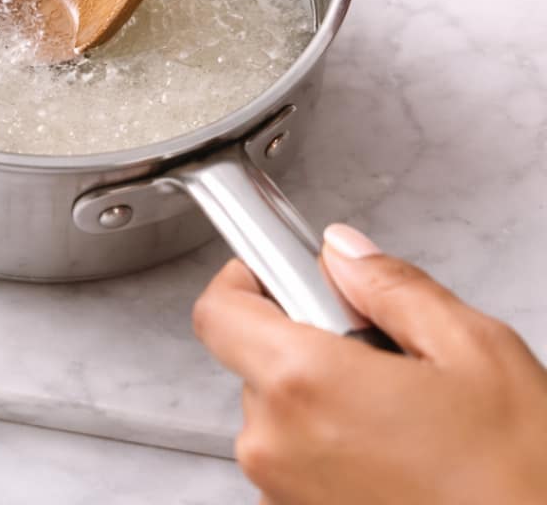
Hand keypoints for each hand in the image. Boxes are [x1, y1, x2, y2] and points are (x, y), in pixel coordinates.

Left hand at [193, 223, 546, 504]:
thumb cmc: (520, 485)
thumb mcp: (474, 353)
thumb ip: (392, 286)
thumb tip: (344, 253)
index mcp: (304, 385)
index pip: (218, 312)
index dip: (242, 281)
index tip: (273, 274)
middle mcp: (276, 445)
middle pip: (256, 361)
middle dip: (307, 343)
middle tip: (377, 355)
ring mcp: (284, 496)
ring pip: (279, 415)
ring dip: (322, 402)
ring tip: (400, 419)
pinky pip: (297, 464)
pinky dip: (330, 449)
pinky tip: (394, 459)